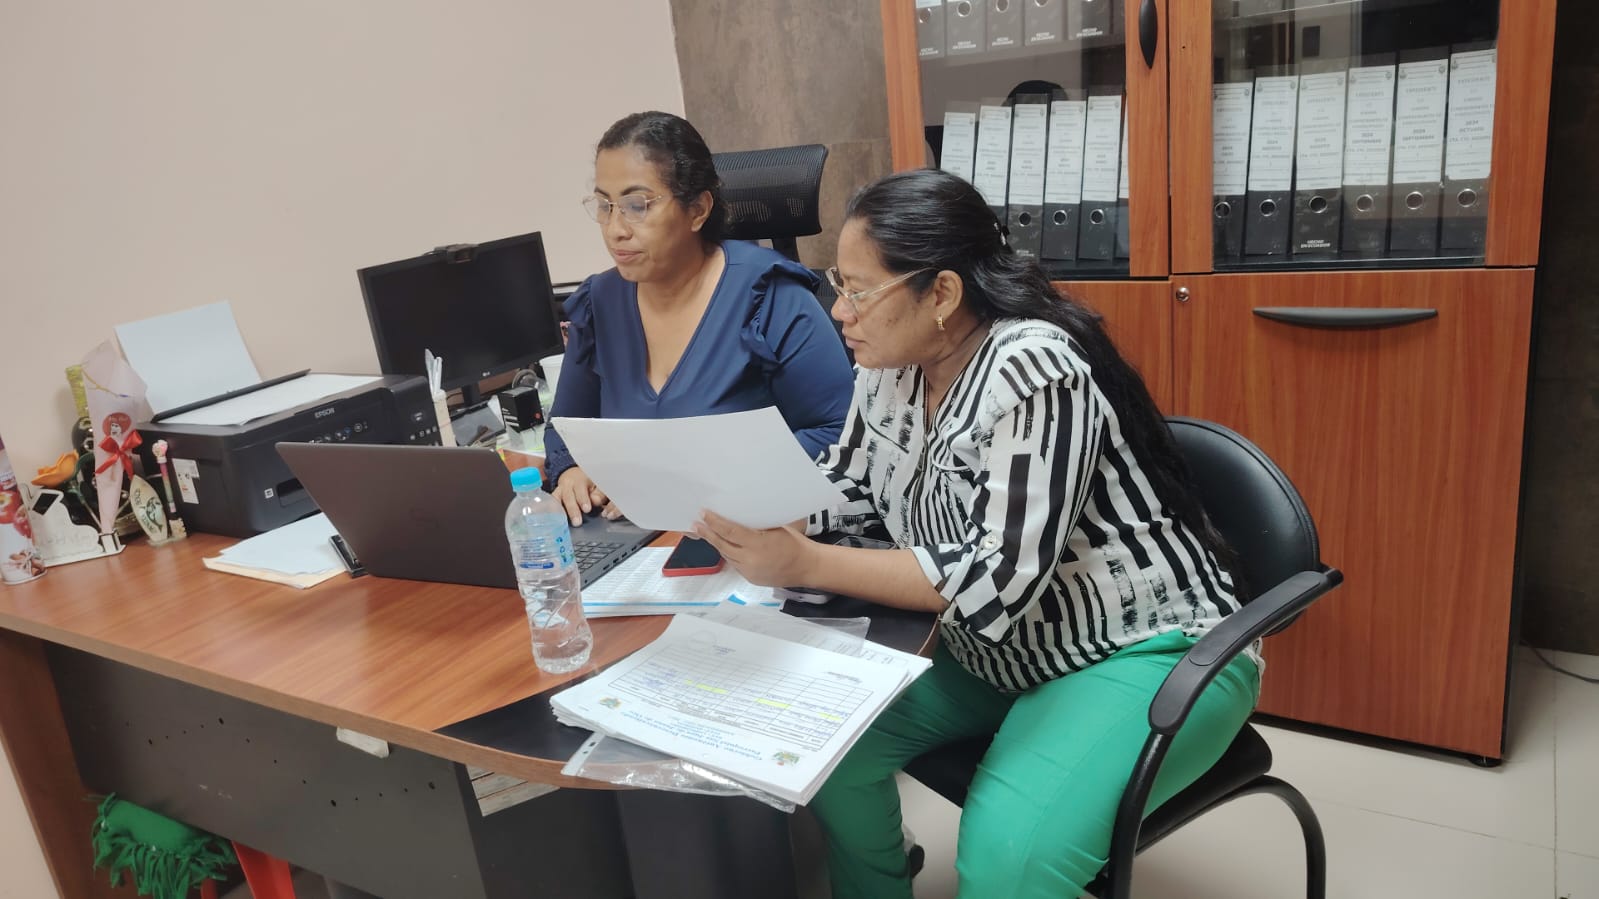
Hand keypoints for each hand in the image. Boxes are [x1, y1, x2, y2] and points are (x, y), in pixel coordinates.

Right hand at [553, 466, 611, 526]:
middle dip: (572, 510)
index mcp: (580, 481)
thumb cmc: (587, 483)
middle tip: (577, 522)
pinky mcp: (553, 498)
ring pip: (557, 500)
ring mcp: (558, 491)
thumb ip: (598, 494)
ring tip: (560, 523)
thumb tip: (595, 501)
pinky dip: (551, 511)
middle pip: (568, 497)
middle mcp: (567, 485)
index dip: (583, 500)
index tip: (587, 509)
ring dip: (559, 512)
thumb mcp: (596, 485)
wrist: (572, 476)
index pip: (581, 490)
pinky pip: (550, 504)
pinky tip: (551, 521)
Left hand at [694, 511, 811, 587]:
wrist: (807, 567)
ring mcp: (749, 571)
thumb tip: (736, 518)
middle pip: (723, 545)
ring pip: (727, 555)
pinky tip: (724, 546)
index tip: (704, 514)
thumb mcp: (776, 528)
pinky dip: (728, 554)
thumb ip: (755, 527)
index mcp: (758, 544)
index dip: (714, 522)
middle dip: (708, 534)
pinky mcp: (750, 579)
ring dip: (717, 544)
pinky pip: (735, 564)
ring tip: (706, 533)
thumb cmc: (795, 544)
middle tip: (696, 524)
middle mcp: (750, 560)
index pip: (730, 531)